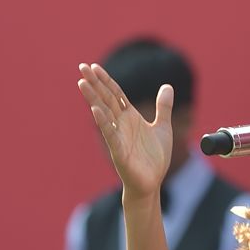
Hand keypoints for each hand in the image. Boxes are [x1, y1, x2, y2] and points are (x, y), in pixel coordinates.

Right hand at [77, 63, 172, 200]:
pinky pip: (110, 135)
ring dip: (93, 98)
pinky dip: (103, 122)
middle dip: (94, 83)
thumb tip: (167, 86)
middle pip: (106, 98)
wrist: (152, 183)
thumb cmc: (154, 159)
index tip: (94, 66)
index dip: (106, 79)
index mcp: (130, 117)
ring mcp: (118, 137)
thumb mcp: (163, 127)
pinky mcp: (119, 152)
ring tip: (82, 83)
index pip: (115, 93)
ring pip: (103, 113)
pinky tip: (95, 110)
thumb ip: (163, 107)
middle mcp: (121, 124)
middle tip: (81, 66)